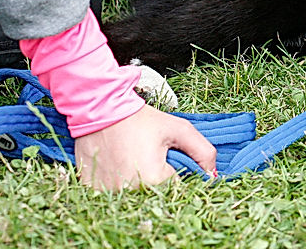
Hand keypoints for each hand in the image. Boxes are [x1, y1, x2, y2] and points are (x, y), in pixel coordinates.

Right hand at [73, 105, 216, 189]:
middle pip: (158, 194)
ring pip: (136, 195)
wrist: (102, 110)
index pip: (179, 188)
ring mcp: (110, 192)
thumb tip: (211, 175)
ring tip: (134, 158)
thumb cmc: (141, 119)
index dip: (179, 172)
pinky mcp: (94, 190)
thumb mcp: (180, 129)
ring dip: (139, 182)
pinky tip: (120, 164)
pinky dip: (120, 183)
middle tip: (151, 156)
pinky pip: (115, 194)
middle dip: (160, 178)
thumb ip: (203, 152)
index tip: (171, 158)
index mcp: (153, 178)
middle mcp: (130, 191)